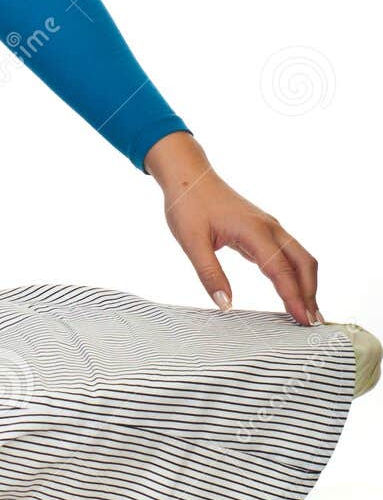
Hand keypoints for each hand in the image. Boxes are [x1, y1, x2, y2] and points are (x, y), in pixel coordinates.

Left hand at [143, 132, 322, 326]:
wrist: (188, 176)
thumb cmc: (188, 204)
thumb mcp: (191, 241)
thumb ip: (209, 273)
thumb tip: (225, 304)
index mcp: (254, 230)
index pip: (281, 270)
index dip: (294, 297)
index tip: (303, 321)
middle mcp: (269, 228)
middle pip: (303, 263)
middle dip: (310, 293)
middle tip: (311, 324)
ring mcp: (269, 227)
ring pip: (299, 258)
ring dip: (306, 284)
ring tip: (307, 312)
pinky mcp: (263, 230)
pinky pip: (287, 255)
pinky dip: (294, 275)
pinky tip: (290, 291)